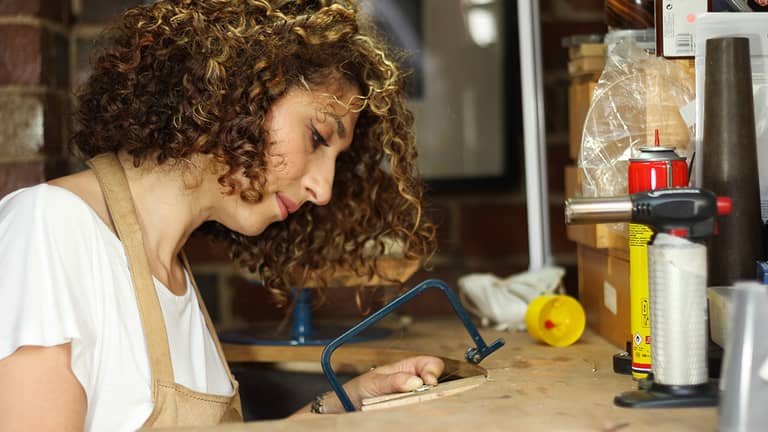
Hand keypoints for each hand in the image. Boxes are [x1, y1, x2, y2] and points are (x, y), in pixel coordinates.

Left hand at [328, 356, 444, 412]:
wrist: (346, 407)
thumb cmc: (359, 389)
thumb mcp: (374, 382)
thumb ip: (394, 380)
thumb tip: (417, 382)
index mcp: (407, 368)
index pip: (431, 363)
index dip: (433, 370)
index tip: (429, 381)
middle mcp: (413, 383)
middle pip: (436, 383)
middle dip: (434, 390)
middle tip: (424, 397)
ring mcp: (412, 399)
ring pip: (430, 400)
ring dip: (426, 403)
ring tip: (412, 406)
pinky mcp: (409, 412)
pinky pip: (420, 412)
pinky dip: (419, 414)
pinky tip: (410, 415)